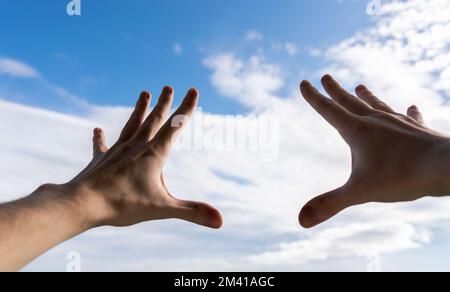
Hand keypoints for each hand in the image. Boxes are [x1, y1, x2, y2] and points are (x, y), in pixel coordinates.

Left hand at [70, 87, 222, 228]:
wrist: (83, 204)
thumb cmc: (123, 205)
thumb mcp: (162, 208)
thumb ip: (192, 212)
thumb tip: (221, 221)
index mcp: (153, 154)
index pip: (175, 126)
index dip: (186, 108)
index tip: (193, 90)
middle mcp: (136, 146)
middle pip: (153, 120)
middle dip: (164, 104)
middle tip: (168, 87)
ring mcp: (117, 151)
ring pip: (132, 125)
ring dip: (140, 110)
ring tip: (144, 93)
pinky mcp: (100, 160)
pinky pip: (101, 146)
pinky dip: (100, 138)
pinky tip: (97, 130)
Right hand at [298, 75, 449, 227]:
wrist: (446, 166)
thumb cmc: (403, 177)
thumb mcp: (360, 192)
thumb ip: (329, 204)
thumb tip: (300, 220)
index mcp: (358, 132)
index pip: (329, 110)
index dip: (313, 97)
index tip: (304, 82)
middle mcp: (377, 122)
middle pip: (350, 102)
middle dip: (335, 90)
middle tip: (326, 76)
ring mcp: (399, 124)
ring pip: (378, 106)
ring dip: (367, 96)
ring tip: (360, 86)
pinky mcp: (419, 130)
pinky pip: (410, 117)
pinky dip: (408, 112)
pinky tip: (410, 106)